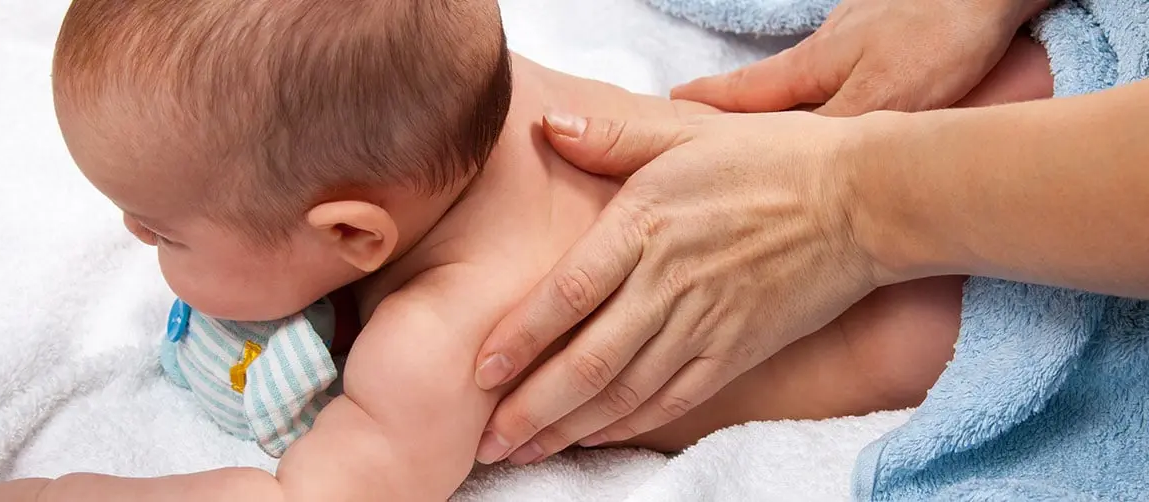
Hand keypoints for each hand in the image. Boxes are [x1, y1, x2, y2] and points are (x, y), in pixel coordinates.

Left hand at [473, 110, 880, 464]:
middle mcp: (668, 285)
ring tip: (524, 450)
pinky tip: (592, 438)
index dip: (520, 338)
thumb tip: (552, 127)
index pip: (568, 294)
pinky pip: (672, 400)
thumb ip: (614, 134)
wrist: (863, 200)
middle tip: (485, 441)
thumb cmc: (770, 159)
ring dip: (569, 428)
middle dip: (531, 409)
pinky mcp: (736, 352)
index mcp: (646, 227)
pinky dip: (628, 425)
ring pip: (624, 392)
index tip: (479, 372)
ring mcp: (705, 326)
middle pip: (587, 362)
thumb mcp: (688, 131)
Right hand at [672, 0, 1048, 114]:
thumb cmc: (936, 34)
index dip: (705, 107)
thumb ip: (827, 136)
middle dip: (737, 111)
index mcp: (809, 67)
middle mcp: (825, 52)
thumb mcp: (877, 100)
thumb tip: (777, 173)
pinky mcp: (894, 37)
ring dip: (787, 108)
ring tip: (772, 134)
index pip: (741, 93)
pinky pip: (848, 76)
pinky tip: (847, 105)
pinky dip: (834, 96)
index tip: (670, 111)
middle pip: (768, 89)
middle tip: (705, 128)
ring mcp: (859, 41)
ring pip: (810, 83)